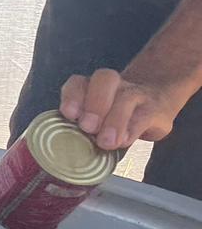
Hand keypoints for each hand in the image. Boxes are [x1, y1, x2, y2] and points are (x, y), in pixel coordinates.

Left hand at [60, 68, 188, 149]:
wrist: (158, 102)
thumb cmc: (115, 116)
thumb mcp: (96, 120)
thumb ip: (82, 127)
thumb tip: (70, 148)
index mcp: (92, 86)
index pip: (78, 82)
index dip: (73, 96)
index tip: (69, 114)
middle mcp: (114, 85)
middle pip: (104, 79)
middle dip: (94, 104)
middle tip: (88, 127)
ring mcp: (136, 93)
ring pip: (126, 96)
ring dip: (114, 120)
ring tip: (106, 142)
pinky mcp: (156, 110)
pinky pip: (144, 115)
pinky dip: (132, 129)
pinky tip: (124, 141)